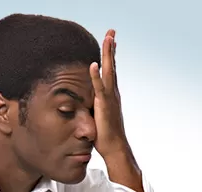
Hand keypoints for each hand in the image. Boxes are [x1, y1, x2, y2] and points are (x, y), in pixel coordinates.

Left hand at [90, 29, 129, 158]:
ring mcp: (110, 98)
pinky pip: (100, 88)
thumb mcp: (98, 116)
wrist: (115, 148)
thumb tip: (87, 103)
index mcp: (110, 95)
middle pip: (112, 66)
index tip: (111, 41)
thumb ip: (94, 106)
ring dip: (108, 55)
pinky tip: (94, 64)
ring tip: (108, 38)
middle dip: (111, 48)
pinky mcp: (104, 106)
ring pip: (109, 72)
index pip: (110, 71)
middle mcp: (113, 93)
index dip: (110, 56)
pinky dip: (96, 76)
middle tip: (111, 32)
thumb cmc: (106, 135)